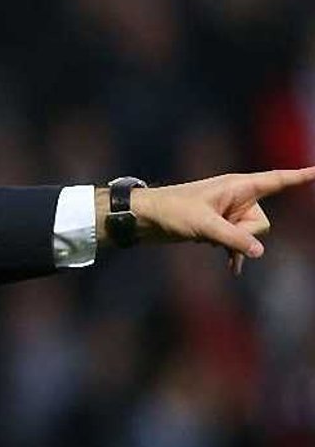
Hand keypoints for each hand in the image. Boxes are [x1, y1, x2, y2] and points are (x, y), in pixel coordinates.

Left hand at [99, 167, 314, 274]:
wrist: (147, 218)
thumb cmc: (172, 211)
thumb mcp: (204, 225)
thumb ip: (234, 238)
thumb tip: (259, 251)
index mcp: (238, 185)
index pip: (278, 180)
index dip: (300, 176)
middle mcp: (238, 197)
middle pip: (262, 223)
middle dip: (243, 233)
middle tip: (214, 229)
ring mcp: (230, 213)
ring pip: (249, 236)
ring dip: (231, 242)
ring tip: (204, 237)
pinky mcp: (220, 227)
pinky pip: (239, 244)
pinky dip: (235, 254)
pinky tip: (232, 270)